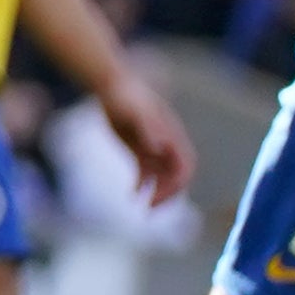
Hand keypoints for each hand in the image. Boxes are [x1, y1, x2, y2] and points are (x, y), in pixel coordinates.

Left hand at [97, 66, 196, 207]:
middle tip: (150, 209)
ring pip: (161, 177)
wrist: (111, 85)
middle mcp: (166, 144)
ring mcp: (153, 147)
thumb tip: (159, 146)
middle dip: (167, 194)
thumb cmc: (125, 96)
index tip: (159, 196)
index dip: (176, 184)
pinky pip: (145, 172)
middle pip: (175, 176)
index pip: (184, 167)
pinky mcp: (139, 149)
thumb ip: (149, 127)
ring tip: (142, 207)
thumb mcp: (136, 110)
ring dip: (155, 193)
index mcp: (172, 136)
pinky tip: (131, 193)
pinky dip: (141, 184)